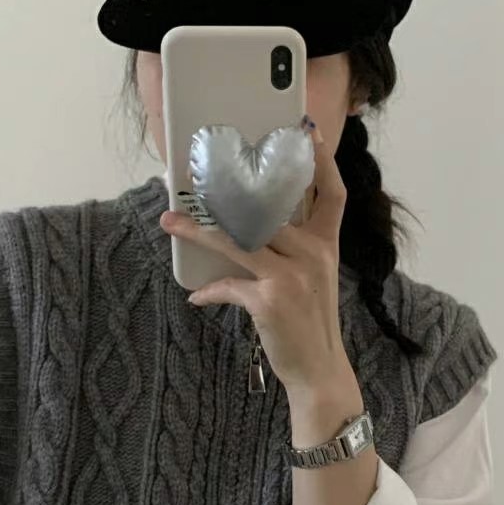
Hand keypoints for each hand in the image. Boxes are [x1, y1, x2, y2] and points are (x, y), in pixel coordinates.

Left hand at [159, 121, 351, 397]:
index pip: (332, 194)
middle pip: (267, 208)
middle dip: (229, 192)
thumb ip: (288, 253)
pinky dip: (210, 290)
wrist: (320, 372)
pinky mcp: (270, 301)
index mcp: (326, 246)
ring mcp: (293, 276)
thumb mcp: (311, 281)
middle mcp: (313, 255)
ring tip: (171, 221)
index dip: (323, 161)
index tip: (309, 132)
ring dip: (198, 231)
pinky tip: (197, 295)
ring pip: (238, 240)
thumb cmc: (310, 325)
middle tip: (201, 176)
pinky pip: (229, 285)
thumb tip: (243, 235)